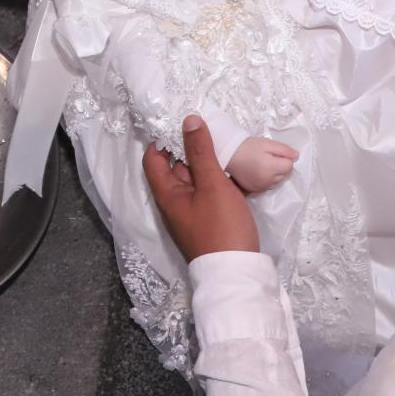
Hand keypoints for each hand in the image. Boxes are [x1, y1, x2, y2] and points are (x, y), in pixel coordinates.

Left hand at [143, 115, 259, 261]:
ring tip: (229, 145)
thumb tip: (188, 120)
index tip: (182, 123)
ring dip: (210, 164)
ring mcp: (195, 213)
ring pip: (198, 180)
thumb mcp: (212, 185)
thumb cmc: (221, 227)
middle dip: (191, 148)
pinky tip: (241, 172)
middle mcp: (176, 203)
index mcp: (167, 194)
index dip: (163, 139)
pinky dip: (222, 181)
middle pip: (177, 168)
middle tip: (211, 129)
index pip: (153, 159)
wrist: (238, 275)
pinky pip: (213, 193)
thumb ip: (201, 152)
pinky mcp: (212, 221)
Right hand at [226, 136, 299, 194]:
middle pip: (284, 175)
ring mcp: (261, 187)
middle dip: (280, 166)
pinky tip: (258, 171)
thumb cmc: (248, 147)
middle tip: (267, 157)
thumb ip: (284, 150)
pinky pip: (268, 186)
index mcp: (271, 168)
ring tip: (262, 164)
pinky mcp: (255, 190)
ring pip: (277, 182)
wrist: (229, 154)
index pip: (289, 166)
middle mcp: (268, 181)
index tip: (275, 153)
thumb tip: (297, 156)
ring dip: (274, 174)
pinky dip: (267, 180)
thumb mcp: (267, 143)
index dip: (285, 158)